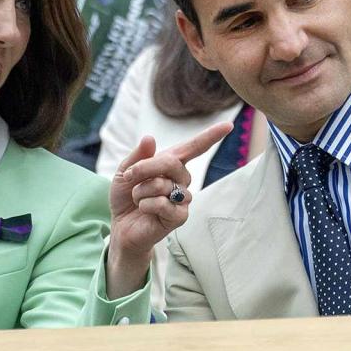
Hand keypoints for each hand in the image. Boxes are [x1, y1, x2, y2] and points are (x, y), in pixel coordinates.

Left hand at [105, 123, 232, 298]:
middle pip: (171, 163)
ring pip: (162, 185)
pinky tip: (145, 211)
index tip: (228, 125)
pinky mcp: (180, 217)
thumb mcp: (124, 172)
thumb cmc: (126, 196)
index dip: (211, 136)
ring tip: (139, 200)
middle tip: (129, 177)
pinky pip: (162, 204)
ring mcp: (183, 198)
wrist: (121, 225)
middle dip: (144, 168)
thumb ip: (137, 156)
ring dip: (141, 191)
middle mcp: (182, 179)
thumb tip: (150, 138)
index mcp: (172, 165)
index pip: (194, 148)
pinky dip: (146, 205)